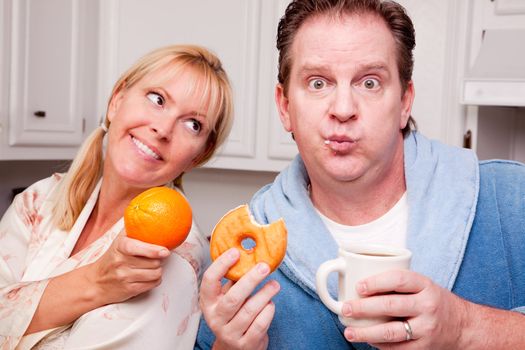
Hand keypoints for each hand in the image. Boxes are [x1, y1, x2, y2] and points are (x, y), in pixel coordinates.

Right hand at [86, 231, 169, 304]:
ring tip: (151, 265)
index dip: (153, 250)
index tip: (164, 251)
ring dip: (158, 270)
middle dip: (158, 259)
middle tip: (155, 256)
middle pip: (153, 262)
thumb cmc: (112, 258)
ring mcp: (125, 277)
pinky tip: (149, 275)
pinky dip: (155, 280)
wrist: (96, 282)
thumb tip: (148, 212)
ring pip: (155, 273)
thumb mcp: (120, 239)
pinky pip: (153, 284)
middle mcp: (121, 262)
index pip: (138, 248)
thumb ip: (134, 226)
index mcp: (120, 246)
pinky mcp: (130, 290)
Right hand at [199, 248, 279, 349]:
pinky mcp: (245, 344)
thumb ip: (233, 281)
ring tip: (274, 284)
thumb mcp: (227, 298)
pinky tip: (271, 303)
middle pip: (233, 298)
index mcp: (208, 303)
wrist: (233, 348)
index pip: (209, 281)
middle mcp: (215, 319)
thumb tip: (247, 255)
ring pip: (249, 311)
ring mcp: (229, 333)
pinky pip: (260, 324)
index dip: (221, 265)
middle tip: (264, 267)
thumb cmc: (233, 315)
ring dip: (264, 294)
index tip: (235, 252)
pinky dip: (268, 311)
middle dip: (251, 280)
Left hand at [342, 270, 469, 348]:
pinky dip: (379, 345)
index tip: (358, 286)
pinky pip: (396, 349)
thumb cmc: (432, 300)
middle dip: (363, 308)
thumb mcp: (422, 285)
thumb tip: (358, 283)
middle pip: (390, 306)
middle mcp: (428, 306)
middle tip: (345, 308)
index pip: (398, 279)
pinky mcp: (424, 348)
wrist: (463, 326)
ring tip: (349, 332)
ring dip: (366, 333)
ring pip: (391, 332)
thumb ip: (397, 283)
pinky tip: (367, 340)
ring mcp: (427, 329)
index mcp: (425, 285)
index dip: (376, 282)